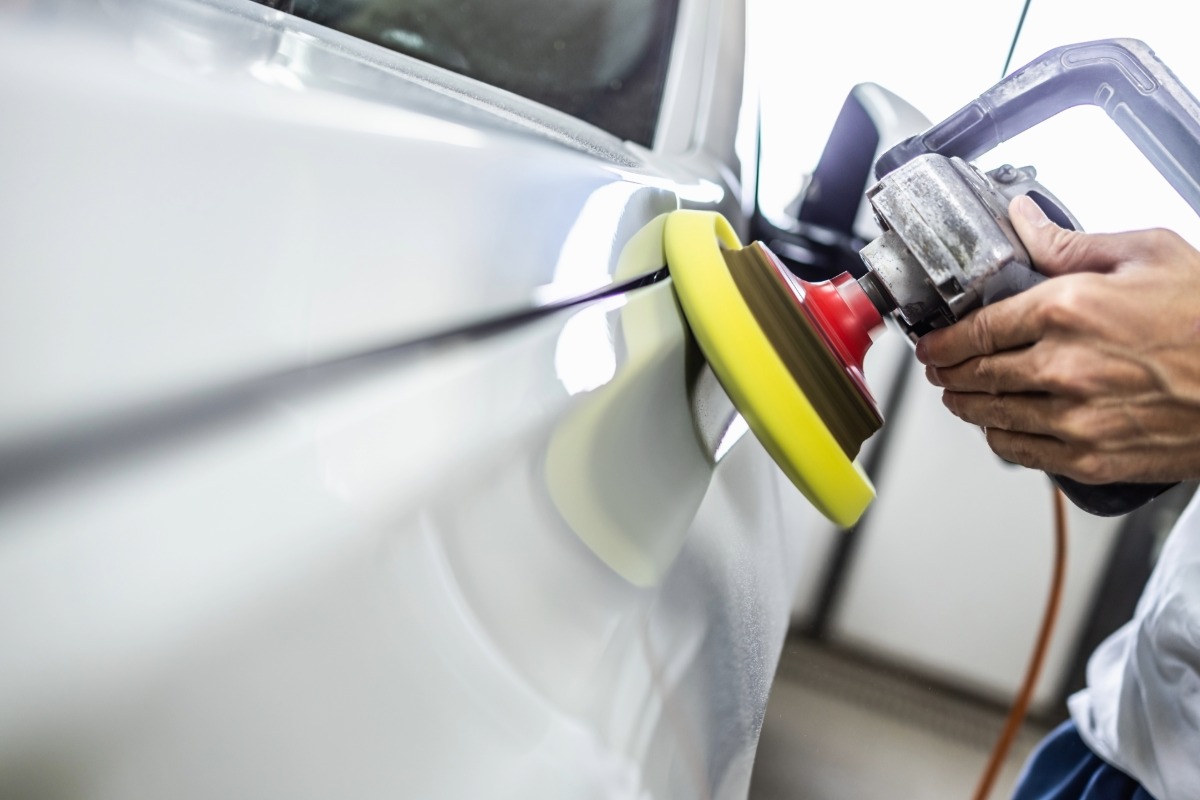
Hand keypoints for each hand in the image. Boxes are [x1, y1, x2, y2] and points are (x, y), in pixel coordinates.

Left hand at [914, 194, 1199, 484]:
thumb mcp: (1148, 253)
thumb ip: (1070, 243)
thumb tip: (1022, 221)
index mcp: (1067, 310)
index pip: (978, 328)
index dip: (944, 339)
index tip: (933, 342)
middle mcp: (1061, 367)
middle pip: (976, 374)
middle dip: (949, 371)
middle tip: (940, 368)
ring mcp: (1074, 418)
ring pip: (991, 416)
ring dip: (966, 405)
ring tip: (960, 397)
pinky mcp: (1091, 458)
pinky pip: (1022, 452)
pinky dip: (1001, 439)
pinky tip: (999, 429)